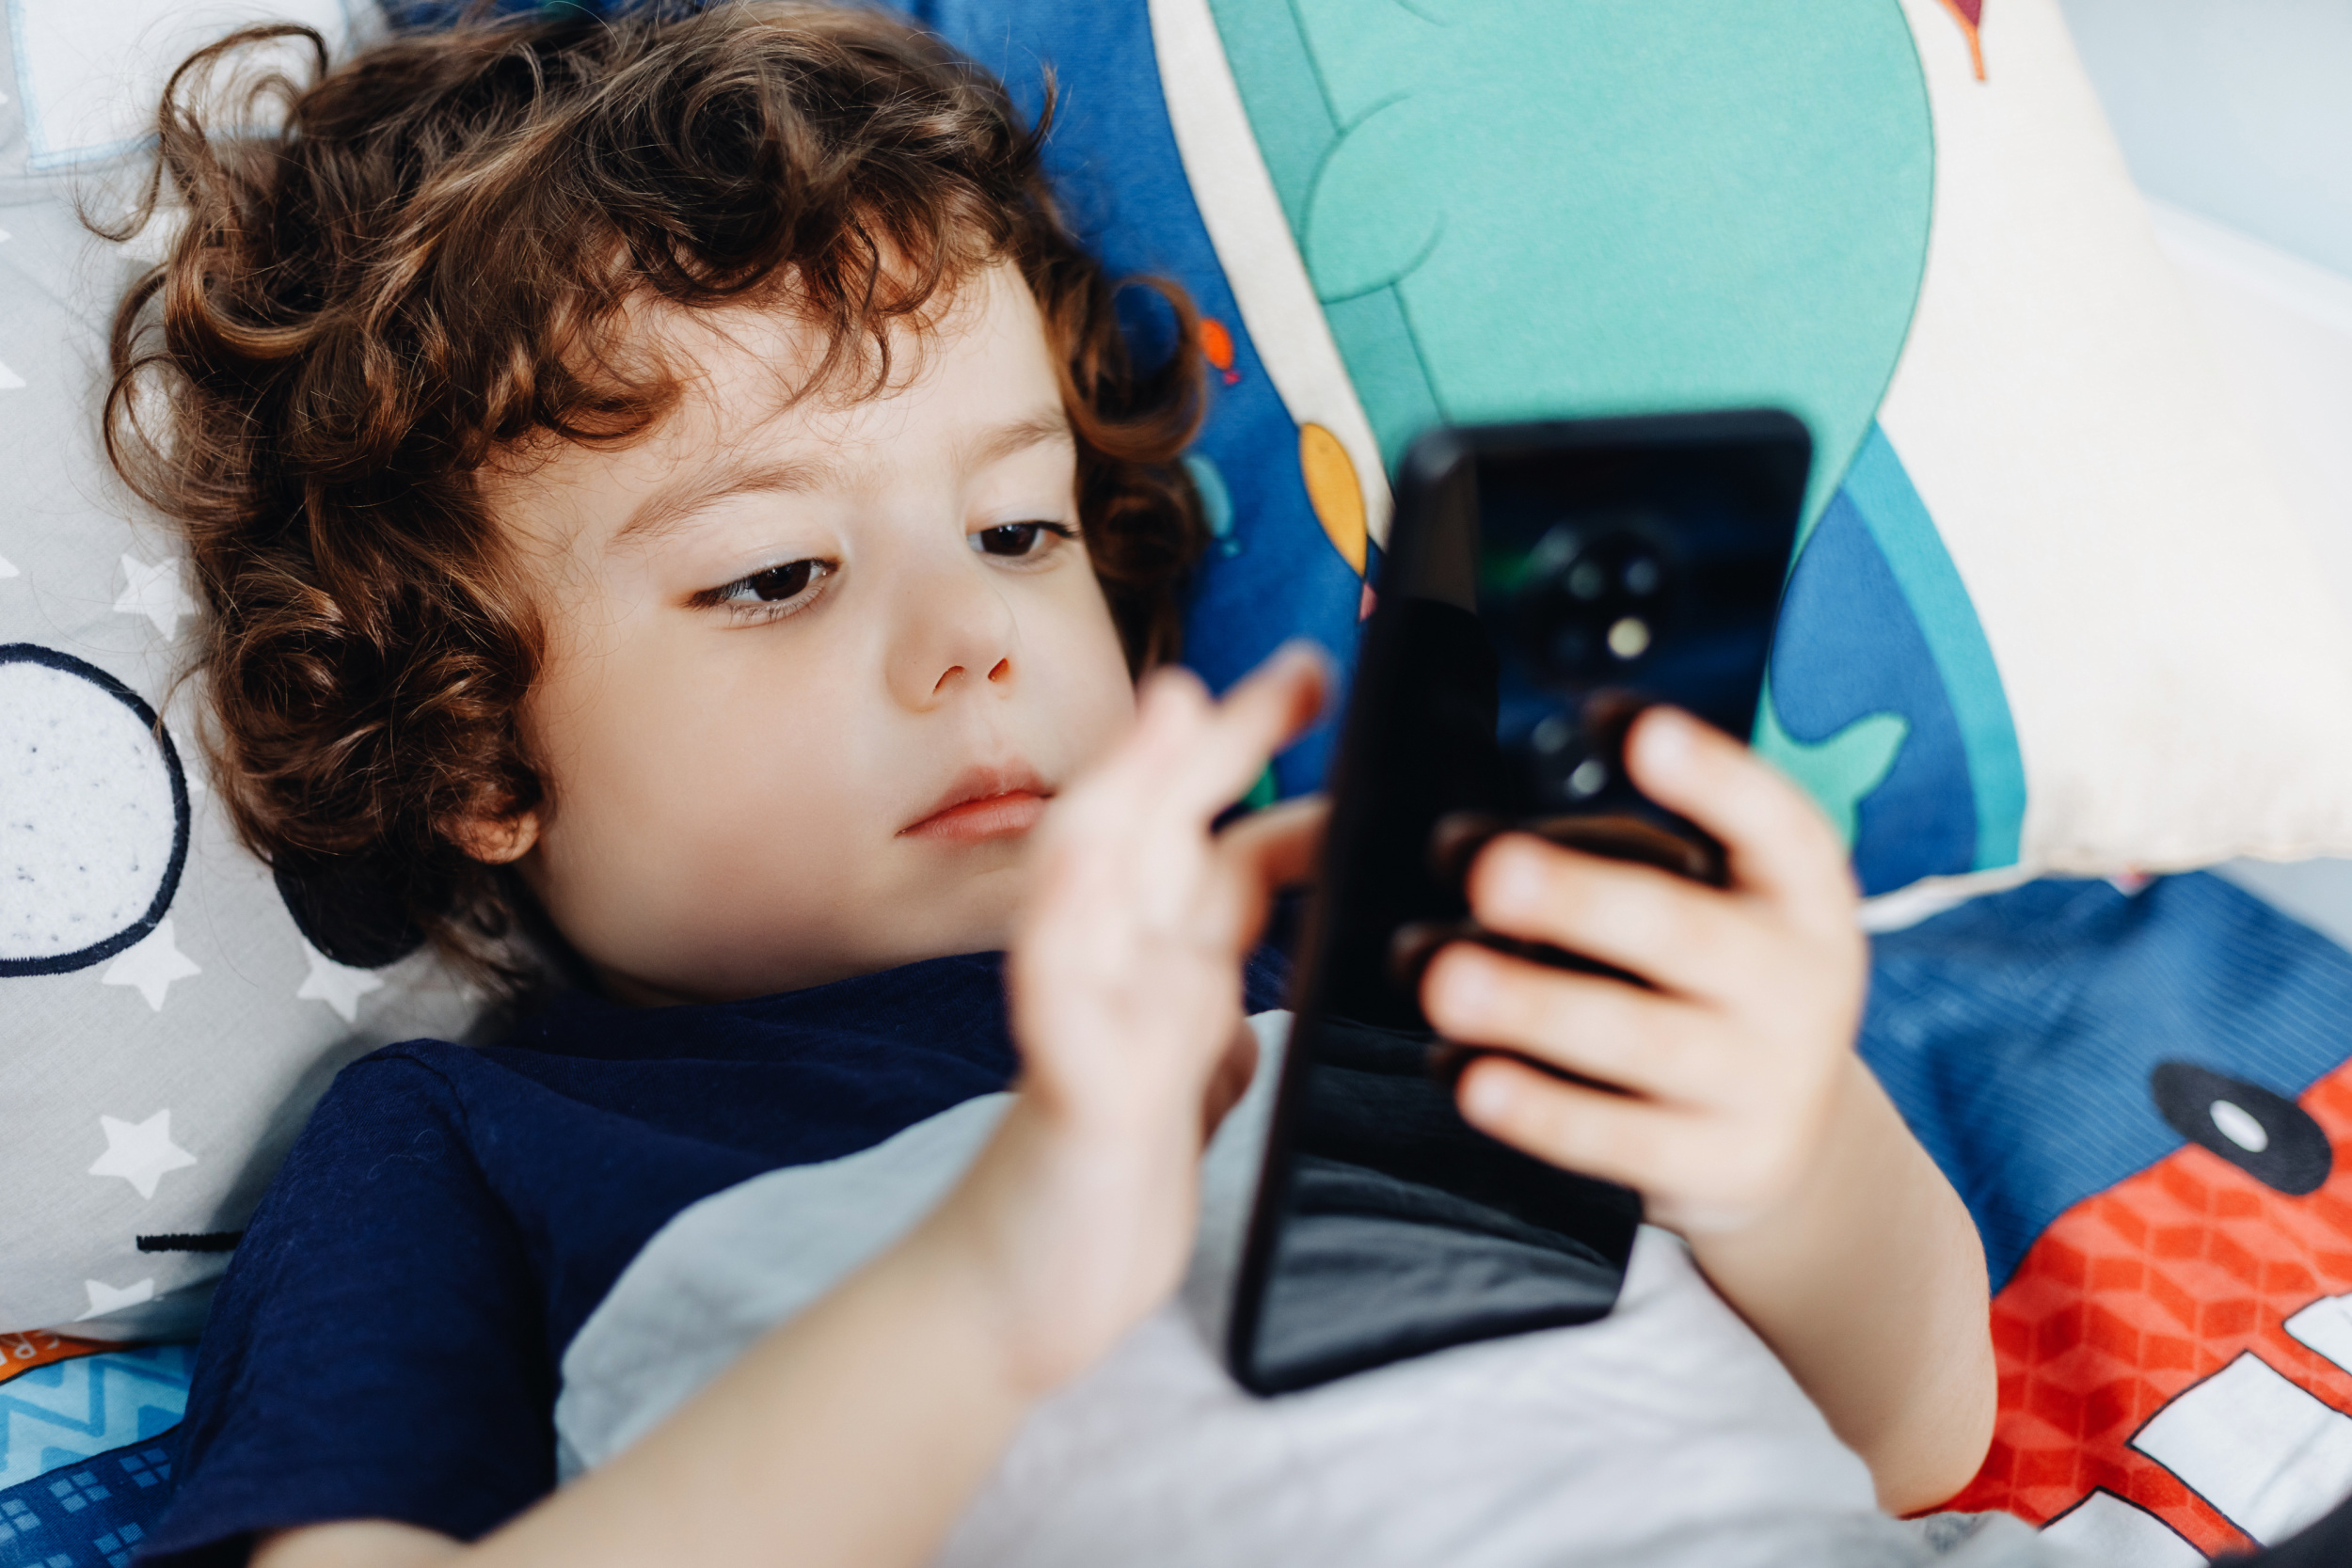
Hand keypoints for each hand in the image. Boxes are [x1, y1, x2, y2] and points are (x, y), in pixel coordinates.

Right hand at [959, 645, 1326, 1393]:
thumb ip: (1208, 1040)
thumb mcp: (1185, 1098)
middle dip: (1220, 738)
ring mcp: (1085, 1020)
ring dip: (1132, 784)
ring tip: (1175, 706)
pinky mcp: (1069, 1085)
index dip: (1275, 776)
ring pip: (1095, 877)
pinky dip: (1066, 916)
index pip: (1223, 851)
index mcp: (1164, 974)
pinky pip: (1057, 991)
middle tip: (1301, 662)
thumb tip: (1243, 1013)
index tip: (1331, 698)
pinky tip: (1082, 860)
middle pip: (1161, 826)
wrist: (1021, 1302)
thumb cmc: (1099, 1193)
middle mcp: (1121, 975)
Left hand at [1420, 706, 1865, 1236]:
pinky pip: (1621, 1140)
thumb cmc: (1709, 986)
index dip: (1712, 776)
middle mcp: (1799, 981)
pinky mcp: (1721, 1162)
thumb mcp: (1720, 904)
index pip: (1775, 822)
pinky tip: (1470, 1078)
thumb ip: (1627, 856)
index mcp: (1800, 894)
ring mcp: (1766, 1080)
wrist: (1788, 1136)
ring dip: (1535, 1008)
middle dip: (1583, 899)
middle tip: (1489, 871)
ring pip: (1642, 1040)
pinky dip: (1542, 1111)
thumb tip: (1476, 838)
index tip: (1634, 730)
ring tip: (1443, 978)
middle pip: (1685, 933)